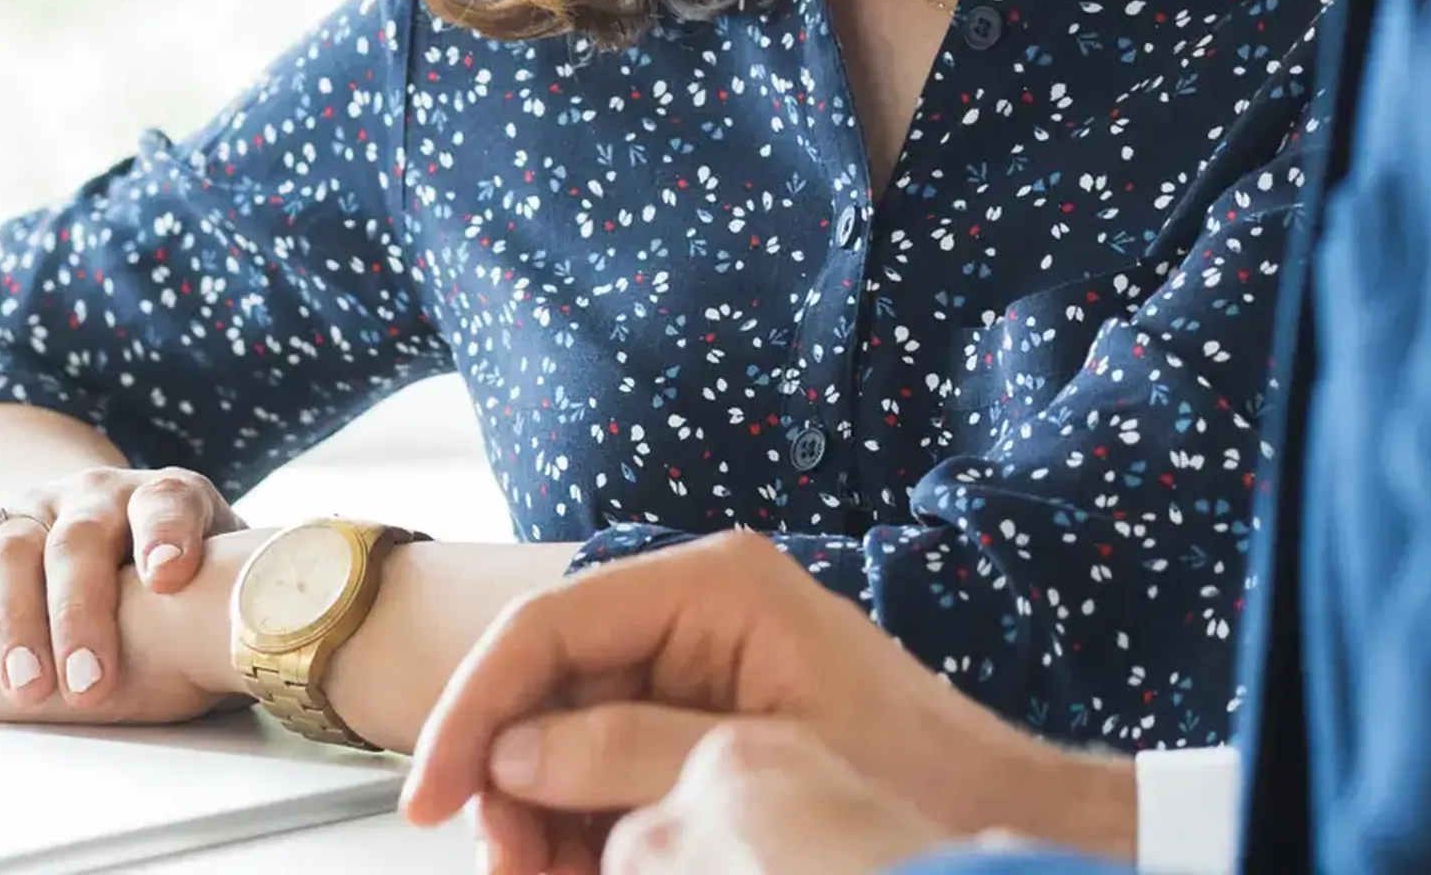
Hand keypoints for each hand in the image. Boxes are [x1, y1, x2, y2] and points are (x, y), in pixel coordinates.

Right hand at [0, 469, 241, 708]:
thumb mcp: (226, 583)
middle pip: (81, 539)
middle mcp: (96, 494)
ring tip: (28, 689)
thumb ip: (246, 597)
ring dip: (15, 621)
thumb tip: (288, 626)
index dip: (167, 533)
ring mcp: (33, 507)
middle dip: (80, 612)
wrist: (118, 541)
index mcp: (166, 497)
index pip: (169, 502)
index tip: (169, 577)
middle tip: (87, 685)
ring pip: (12, 548)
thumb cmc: (188, 586)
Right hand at [402, 533, 1131, 874]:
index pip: (547, 626)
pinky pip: (613, 765)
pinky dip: (587, 826)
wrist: (998, 818)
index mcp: (714, 584)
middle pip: (547, 685)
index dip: (472, 710)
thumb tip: (514, 759)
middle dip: (506, 784)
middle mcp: (695, 607)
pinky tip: (583, 874)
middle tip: (504, 872)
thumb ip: (629, 751)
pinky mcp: (705, 719)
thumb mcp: (757, 760)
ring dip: (540, 818)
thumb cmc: (915, 779)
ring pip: (569, 736)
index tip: (432, 796)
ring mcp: (699, 662)